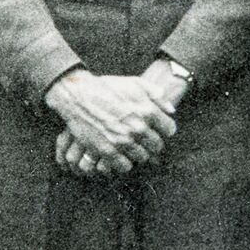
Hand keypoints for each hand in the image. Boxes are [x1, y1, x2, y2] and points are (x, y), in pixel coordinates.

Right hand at [45, 69, 176, 172]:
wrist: (79, 96)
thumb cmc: (108, 87)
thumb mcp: (136, 83)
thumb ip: (158, 95)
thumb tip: (171, 111)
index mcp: (148, 111)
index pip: (169, 130)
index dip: (165, 130)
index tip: (158, 130)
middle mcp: (138, 128)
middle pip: (157, 146)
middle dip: (153, 143)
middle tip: (145, 140)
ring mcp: (122, 141)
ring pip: (142, 158)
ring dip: (139, 153)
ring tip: (133, 147)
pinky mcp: (107, 151)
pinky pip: (125, 166)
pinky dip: (124, 162)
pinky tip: (121, 154)